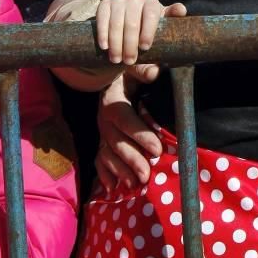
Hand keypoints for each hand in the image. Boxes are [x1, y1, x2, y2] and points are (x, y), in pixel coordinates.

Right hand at [96, 0, 186, 71]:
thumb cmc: (141, 39)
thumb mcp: (150, 51)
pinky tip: (105, 47)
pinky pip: (103, 17)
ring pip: (117, 21)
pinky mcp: (105, 3)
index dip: (149, 30)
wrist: (123, 28)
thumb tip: (152, 74)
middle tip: (129, 61)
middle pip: (133, 22)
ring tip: (116, 59)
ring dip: (116, 42)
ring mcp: (121, 0)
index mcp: (154, 6)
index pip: (153, 13)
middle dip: (130, 44)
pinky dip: (103, 33)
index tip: (145, 47)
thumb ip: (153, 64)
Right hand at [96, 76, 162, 190]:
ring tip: (135, 184)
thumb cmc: (127, 77)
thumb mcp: (133, 69)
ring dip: (120, 171)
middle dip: (132, 160)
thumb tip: (155, 72)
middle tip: (147, 174)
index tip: (157, 148)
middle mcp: (104, 121)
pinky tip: (113, 188)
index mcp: (113, 102)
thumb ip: (143, 70)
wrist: (111, 81)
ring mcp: (102, 134)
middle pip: (116, 143)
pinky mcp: (102, 143)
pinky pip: (99, 160)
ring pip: (108, 155)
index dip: (140, 135)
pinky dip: (105, 175)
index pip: (125, 120)